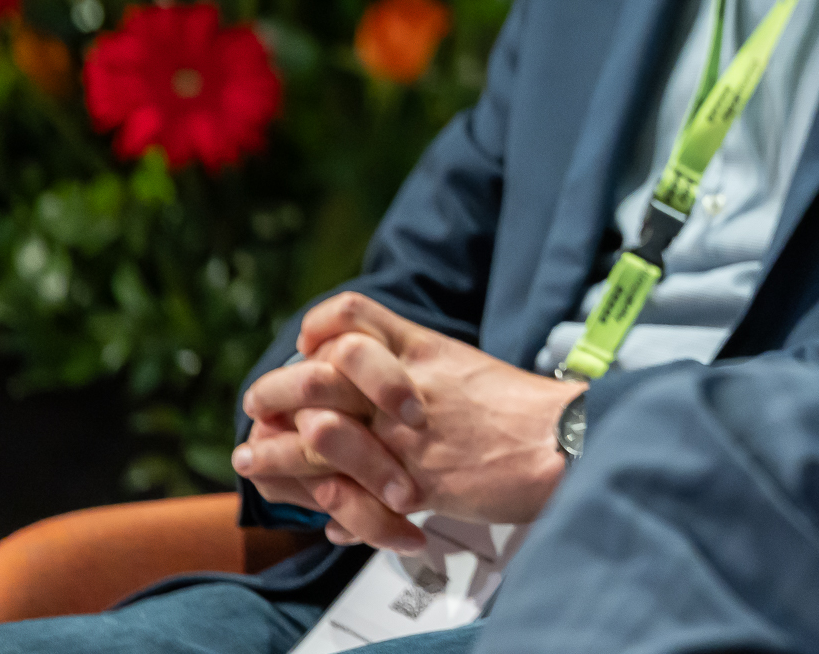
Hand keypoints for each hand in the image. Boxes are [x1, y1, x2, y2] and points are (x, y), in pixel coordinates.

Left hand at [248, 292, 579, 528]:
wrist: (565, 441)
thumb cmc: (526, 412)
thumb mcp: (467, 371)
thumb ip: (421, 380)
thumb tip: (382, 406)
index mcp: (422, 347)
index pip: (344, 317)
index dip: (314, 334)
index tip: (306, 353)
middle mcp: (404, 382)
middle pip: (313, 370)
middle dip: (274, 391)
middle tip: (259, 407)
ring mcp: (405, 431)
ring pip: (313, 430)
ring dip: (274, 450)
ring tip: (254, 458)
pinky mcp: (412, 477)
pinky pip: (344, 486)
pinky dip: (315, 497)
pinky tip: (303, 501)